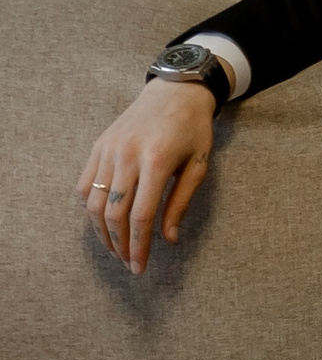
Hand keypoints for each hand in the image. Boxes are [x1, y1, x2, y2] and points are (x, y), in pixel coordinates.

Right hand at [77, 78, 219, 273]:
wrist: (175, 91)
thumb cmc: (193, 130)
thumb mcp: (198, 166)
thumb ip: (181, 203)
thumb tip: (167, 239)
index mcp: (157, 161)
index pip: (141, 216)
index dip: (139, 247)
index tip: (140, 268)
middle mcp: (127, 155)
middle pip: (113, 214)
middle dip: (119, 246)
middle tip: (128, 264)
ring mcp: (108, 149)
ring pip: (94, 203)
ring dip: (101, 233)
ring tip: (115, 249)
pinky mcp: (98, 146)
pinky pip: (85, 185)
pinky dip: (90, 209)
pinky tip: (102, 223)